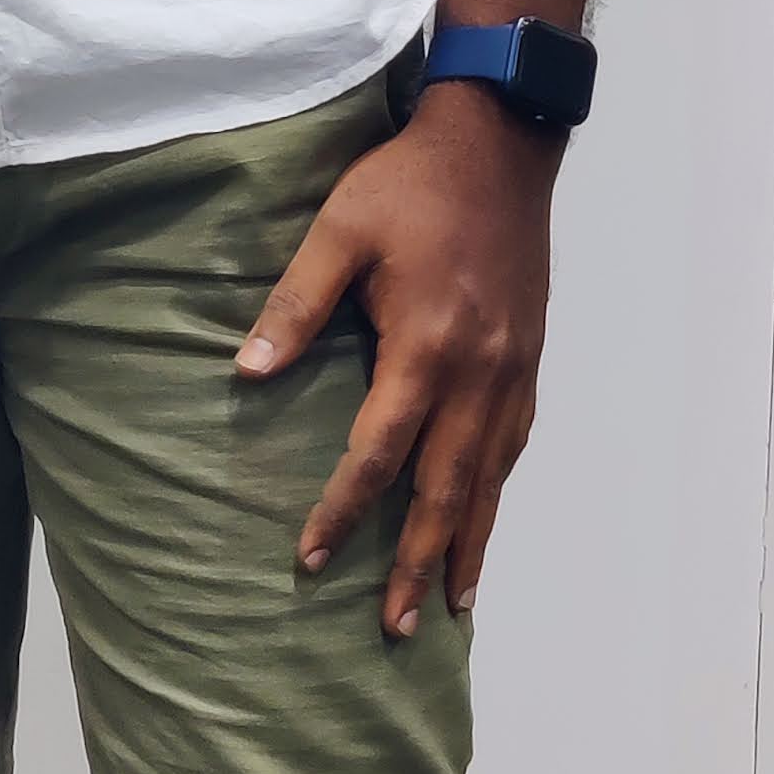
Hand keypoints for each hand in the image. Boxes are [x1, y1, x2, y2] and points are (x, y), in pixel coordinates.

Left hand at [235, 87, 555, 636]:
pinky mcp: (529, 359)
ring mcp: (512, 371)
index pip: (378, 452)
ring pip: (489, 478)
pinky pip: (513, 445)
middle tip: (396, 627)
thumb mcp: (338, 232)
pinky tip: (481, 518)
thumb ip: (294, 306)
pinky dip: (496, 492)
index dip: (342, 510)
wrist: (500, 145)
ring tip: (450, 603)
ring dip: (467, 544)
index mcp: (426, 346)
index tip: (310, 559)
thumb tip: (245, 374)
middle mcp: (478, 373)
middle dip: (417, 562)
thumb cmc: (409, 185)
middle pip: (445, 489)